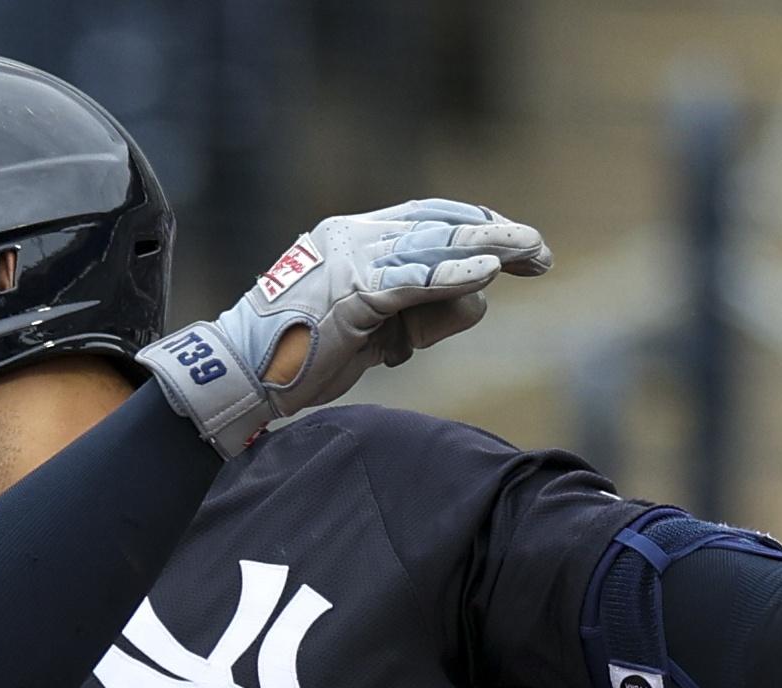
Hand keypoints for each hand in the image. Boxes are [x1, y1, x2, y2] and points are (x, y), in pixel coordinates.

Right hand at [136, 199, 553, 457]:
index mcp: (354, 238)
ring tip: (530, 252)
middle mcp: (352, 236)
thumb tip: (479, 301)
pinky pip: (409, 281)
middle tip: (541, 253)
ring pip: (430, 246)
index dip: (476, 228)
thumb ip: (423, 312)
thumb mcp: (375, 331)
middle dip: (495, 236)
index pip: (428, 219)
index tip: (515, 244)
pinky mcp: (348, 293)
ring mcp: (349, 261)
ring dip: (486, 248)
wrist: (240, 374)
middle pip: (438, 225)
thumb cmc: (301, 358)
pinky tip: (485, 275)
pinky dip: (449, 277)